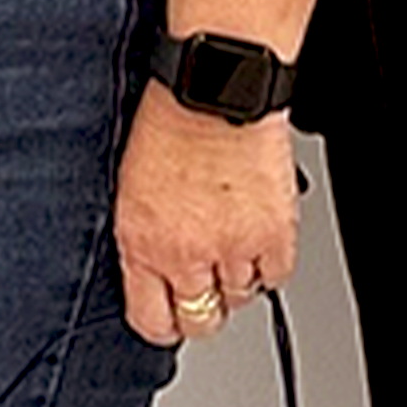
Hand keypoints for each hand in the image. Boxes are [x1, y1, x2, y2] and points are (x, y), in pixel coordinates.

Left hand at [113, 87, 297, 345]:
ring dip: (236, 277)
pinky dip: (269, 262)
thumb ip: (142, 238)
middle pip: (200, 320)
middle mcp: (186, 255)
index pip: (151, 320)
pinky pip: (276, 276)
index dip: (163, 320)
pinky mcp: (275, 236)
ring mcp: (233, 249)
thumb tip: (151, 269)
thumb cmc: (168, 119)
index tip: (169, 312)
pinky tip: (258, 235)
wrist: (214, 86)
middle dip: (202, 305)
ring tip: (231, 240)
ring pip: (240, 299)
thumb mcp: (130, 187)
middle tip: (205, 279)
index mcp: (140, 243)